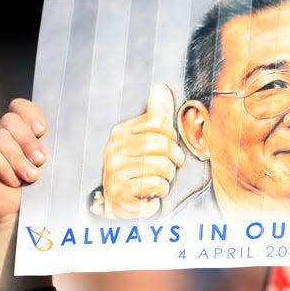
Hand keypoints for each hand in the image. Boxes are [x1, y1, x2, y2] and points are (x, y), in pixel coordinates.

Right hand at [0, 98, 50, 290]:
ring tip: (31, 178)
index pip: (20, 108)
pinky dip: (4, 168)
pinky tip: (13, 183)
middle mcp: (5, 138)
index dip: (30, 113)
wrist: (28, 222)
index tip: (43, 130)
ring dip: (18, 158)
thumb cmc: (47, 194)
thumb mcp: (56, 166)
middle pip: (10, 119)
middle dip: (27, 140)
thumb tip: (77, 128)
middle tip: (41, 160)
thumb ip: (58, 146)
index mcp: (25, 134)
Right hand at [102, 84, 184, 218]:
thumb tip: (160, 88)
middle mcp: (115, 149)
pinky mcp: (120, 192)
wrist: (119, 202)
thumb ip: (155, 116)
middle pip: (163, 144)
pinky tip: (153, 192)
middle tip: (170, 166)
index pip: (158, 123)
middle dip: (174, 158)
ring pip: (162, 166)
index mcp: (121, 132)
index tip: (170, 146)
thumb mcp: (145, 139)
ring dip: (168, 177)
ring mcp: (115, 171)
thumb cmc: (137, 168)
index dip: (172, 136)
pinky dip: (161, 190)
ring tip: (160, 180)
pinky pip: (155, 184)